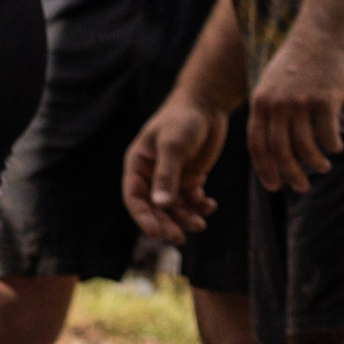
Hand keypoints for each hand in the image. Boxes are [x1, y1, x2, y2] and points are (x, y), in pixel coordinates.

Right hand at [123, 88, 228, 241]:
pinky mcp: (190, 178)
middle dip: (167, 224)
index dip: (143, 217)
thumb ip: (167, 176)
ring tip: (201, 223)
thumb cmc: (183, 120)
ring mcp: (172, 178)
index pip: (134, 198)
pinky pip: (191, 201)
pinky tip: (210, 205)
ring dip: (186, 218)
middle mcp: (152, 174)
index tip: (156, 234)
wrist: (207, 105)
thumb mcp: (173, 147)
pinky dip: (200, 207)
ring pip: (175, 208)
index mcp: (139, 164)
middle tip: (180, 238)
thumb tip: (161, 206)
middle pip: (154, 208)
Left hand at [249, 17, 343, 191]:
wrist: (321, 32)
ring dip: (315, 164)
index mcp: (261, 101)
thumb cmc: (299, 61)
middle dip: (291, 175)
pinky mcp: (325, 100)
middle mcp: (277, 103)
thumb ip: (271, 110)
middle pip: (280, 152)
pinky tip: (335, 147)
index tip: (274, 186)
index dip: (265, 169)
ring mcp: (301, 102)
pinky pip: (328, 135)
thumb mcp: (273, 82)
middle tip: (301, 187)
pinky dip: (332, 147)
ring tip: (322, 167)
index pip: (257, 144)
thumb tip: (275, 146)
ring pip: (305, 148)